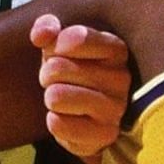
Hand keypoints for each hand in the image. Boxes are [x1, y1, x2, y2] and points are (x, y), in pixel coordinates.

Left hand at [29, 14, 131, 159]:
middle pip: (57, 68)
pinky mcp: (105, 135)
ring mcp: (116, 108)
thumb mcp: (59, 42)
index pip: (76, 38)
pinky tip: (64, 117)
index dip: (55, 45)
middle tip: (57, 79)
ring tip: (60, 98)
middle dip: (47, 73)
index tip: (58, 51)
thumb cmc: (73, 68)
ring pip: (56, 97)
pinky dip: (53, 121)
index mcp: (116, 49)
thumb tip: (41, 34)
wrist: (83, 112)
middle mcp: (122, 78)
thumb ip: (47, 28)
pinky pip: (59, 125)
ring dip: (50, 97)